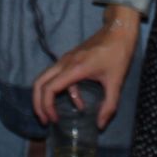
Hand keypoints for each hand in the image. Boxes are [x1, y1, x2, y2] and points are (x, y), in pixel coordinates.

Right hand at [31, 6, 140, 127]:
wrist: (119, 31)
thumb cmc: (118, 54)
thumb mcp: (116, 82)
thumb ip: (109, 106)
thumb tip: (100, 125)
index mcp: (74, 68)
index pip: (50, 88)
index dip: (47, 107)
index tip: (54, 120)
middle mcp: (65, 63)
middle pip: (39, 82)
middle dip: (38, 103)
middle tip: (44, 120)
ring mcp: (65, 59)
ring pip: (45, 78)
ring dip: (44, 96)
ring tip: (52, 115)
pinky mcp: (70, 59)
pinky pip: (57, 76)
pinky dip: (60, 91)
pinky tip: (78, 102)